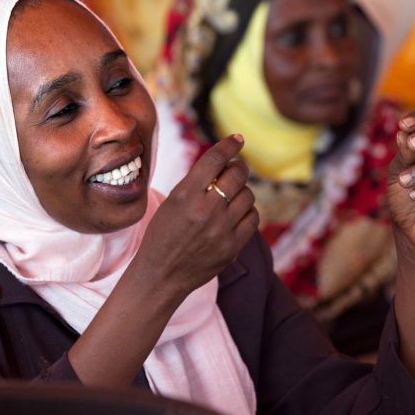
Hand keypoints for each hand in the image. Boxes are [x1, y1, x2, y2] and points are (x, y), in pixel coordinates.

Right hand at [134, 135, 258, 297]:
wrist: (161, 275)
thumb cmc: (163, 234)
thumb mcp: (172, 202)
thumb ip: (196, 183)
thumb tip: (225, 162)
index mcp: (185, 195)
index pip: (214, 159)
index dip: (229, 145)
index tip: (237, 139)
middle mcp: (205, 210)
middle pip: (237, 175)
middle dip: (239, 167)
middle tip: (236, 169)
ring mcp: (221, 230)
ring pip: (248, 196)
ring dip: (243, 191)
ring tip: (232, 196)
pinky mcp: (232, 247)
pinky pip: (253, 218)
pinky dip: (247, 212)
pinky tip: (237, 214)